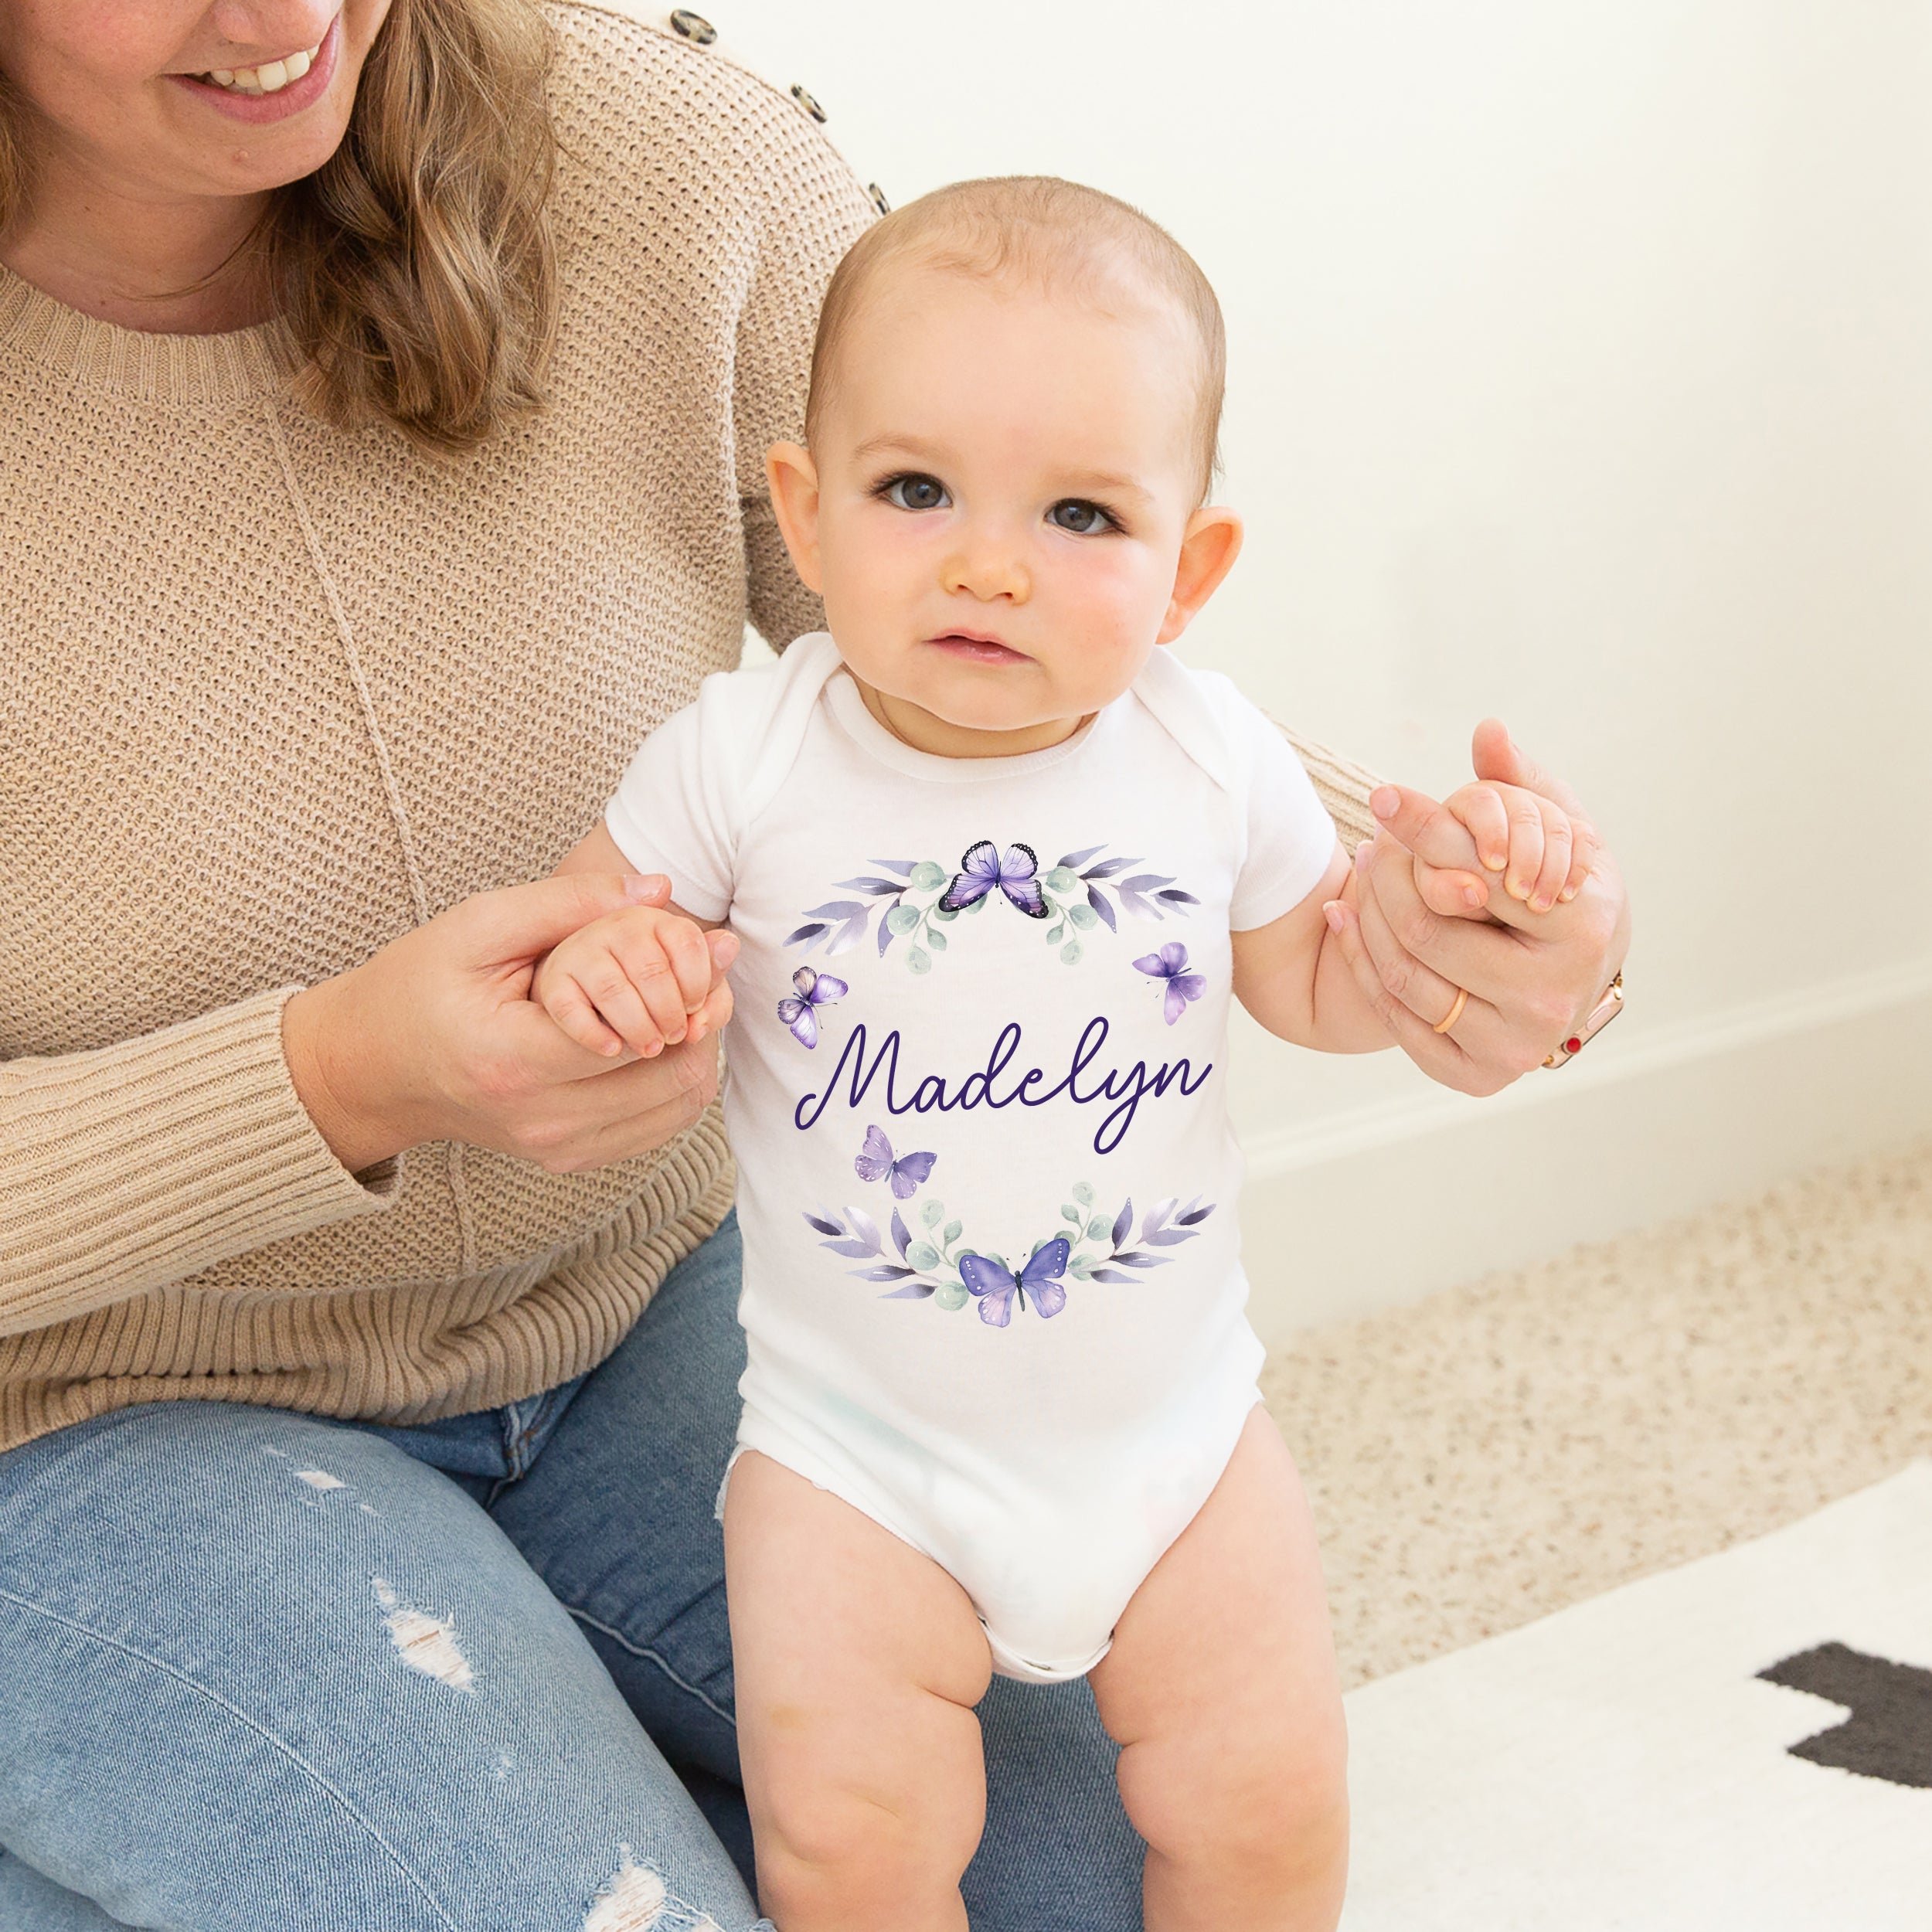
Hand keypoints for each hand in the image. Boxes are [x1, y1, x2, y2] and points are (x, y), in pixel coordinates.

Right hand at [283, 872, 739, 1175]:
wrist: (373, 1069)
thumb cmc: (417, 986)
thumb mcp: (476, 925)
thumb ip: (567, 902)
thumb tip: (659, 889)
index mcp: (514, 1060)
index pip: (638, 1034)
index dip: (687, 985)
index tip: (707, 943)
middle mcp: (542, 1118)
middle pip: (672, 1076)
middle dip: (704, 1017)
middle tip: (709, 968)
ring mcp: (557, 1147)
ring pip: (678, 1106)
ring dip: (699, 1049)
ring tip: (690, 996)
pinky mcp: (569, 1157)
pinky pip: (659, 1127)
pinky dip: (678, 1079)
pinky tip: (666, 1035)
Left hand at [1321, 721, 1628, 1094]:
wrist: (1568, 977)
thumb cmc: (1559, 890)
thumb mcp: (1557, 829)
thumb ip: (1521, 782)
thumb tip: (1487, 730)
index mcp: (1584, 928)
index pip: (1476, 873)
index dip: (1423, 831)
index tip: (1382, 799)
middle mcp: (1555, 996)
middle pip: (1429, 928)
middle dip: (1387, 877)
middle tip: (1369, 842)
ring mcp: (1515, 1045)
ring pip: (1405, 974)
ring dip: (1368, 916)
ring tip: (1361, 873)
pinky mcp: (1476, 1075)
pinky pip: (1396, 1016)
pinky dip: (1361, 962)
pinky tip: (1346, 917)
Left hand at [1438, 778, 1595, 914]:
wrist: (1515, 932)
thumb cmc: (1467, 920)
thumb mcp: (1449, 906)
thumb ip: (1441, 889)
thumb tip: (1465, 876)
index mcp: (1460, 811)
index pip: (1480, 801)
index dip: (1492, 830)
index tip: (1495, 866)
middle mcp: (1498, 803)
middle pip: (1522, 808)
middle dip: (1525, 853)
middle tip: (1519, 894)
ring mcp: (1536, 812)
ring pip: (1555, 822)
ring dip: (1551, 867)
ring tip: (1539, 906)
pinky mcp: (1570, 828)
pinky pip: (1582, 836)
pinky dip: (1576, 868)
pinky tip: (1565, 896)